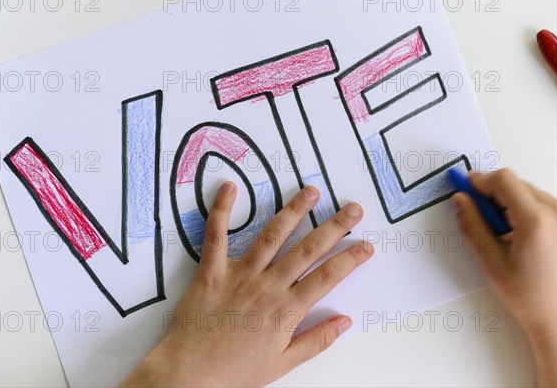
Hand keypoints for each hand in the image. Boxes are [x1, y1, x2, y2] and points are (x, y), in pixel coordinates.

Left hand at [121, 183, 373, 386]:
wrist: (191, 373)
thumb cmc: (235, 371)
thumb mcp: (283, 363)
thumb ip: (316, 340)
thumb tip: (345, 321)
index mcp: (286, 310)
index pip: (327, 278)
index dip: (350, 259)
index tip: (366, 245)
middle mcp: (267, 286)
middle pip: (308, 250)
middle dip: (334, 227)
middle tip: (353, 209)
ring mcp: (240, 275)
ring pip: (272, 236)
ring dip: (294, 211)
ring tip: (311, 192)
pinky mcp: (212, 270)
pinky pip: (216, 236)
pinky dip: (221, 210)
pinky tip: (229, 187)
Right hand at [452, 169, 556, 386]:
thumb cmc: (531, 296)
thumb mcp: (491, 261)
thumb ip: (473, 225)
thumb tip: (461, 201)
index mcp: (537, 220)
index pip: (503, 180)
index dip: (479, 181)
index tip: (463, 187)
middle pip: (515, 184)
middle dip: (492, 194)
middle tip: (478, 215)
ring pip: (527, 192)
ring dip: (508, 203)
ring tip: (502, 233)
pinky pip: (540, 203)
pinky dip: (523, 211)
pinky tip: (517, 235)